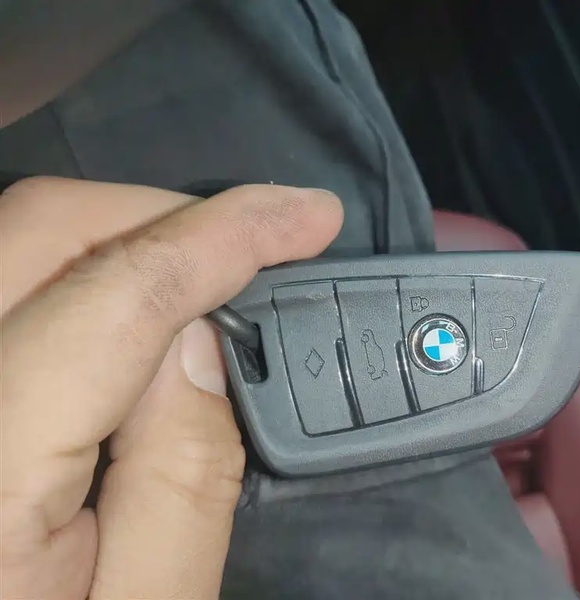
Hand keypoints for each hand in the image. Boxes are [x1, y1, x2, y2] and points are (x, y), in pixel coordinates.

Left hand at [0, 178, 342, 598]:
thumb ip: (186, 472)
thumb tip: (207, 340)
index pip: (114, 298)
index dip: (223, 237)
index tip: (306, 217)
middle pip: (39, 231)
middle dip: (167, 217)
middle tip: (257, 242)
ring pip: (12, 244)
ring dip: (122, 240)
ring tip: (204, 277)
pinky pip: (4, 287)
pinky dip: (79, 274)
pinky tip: (132, 313)